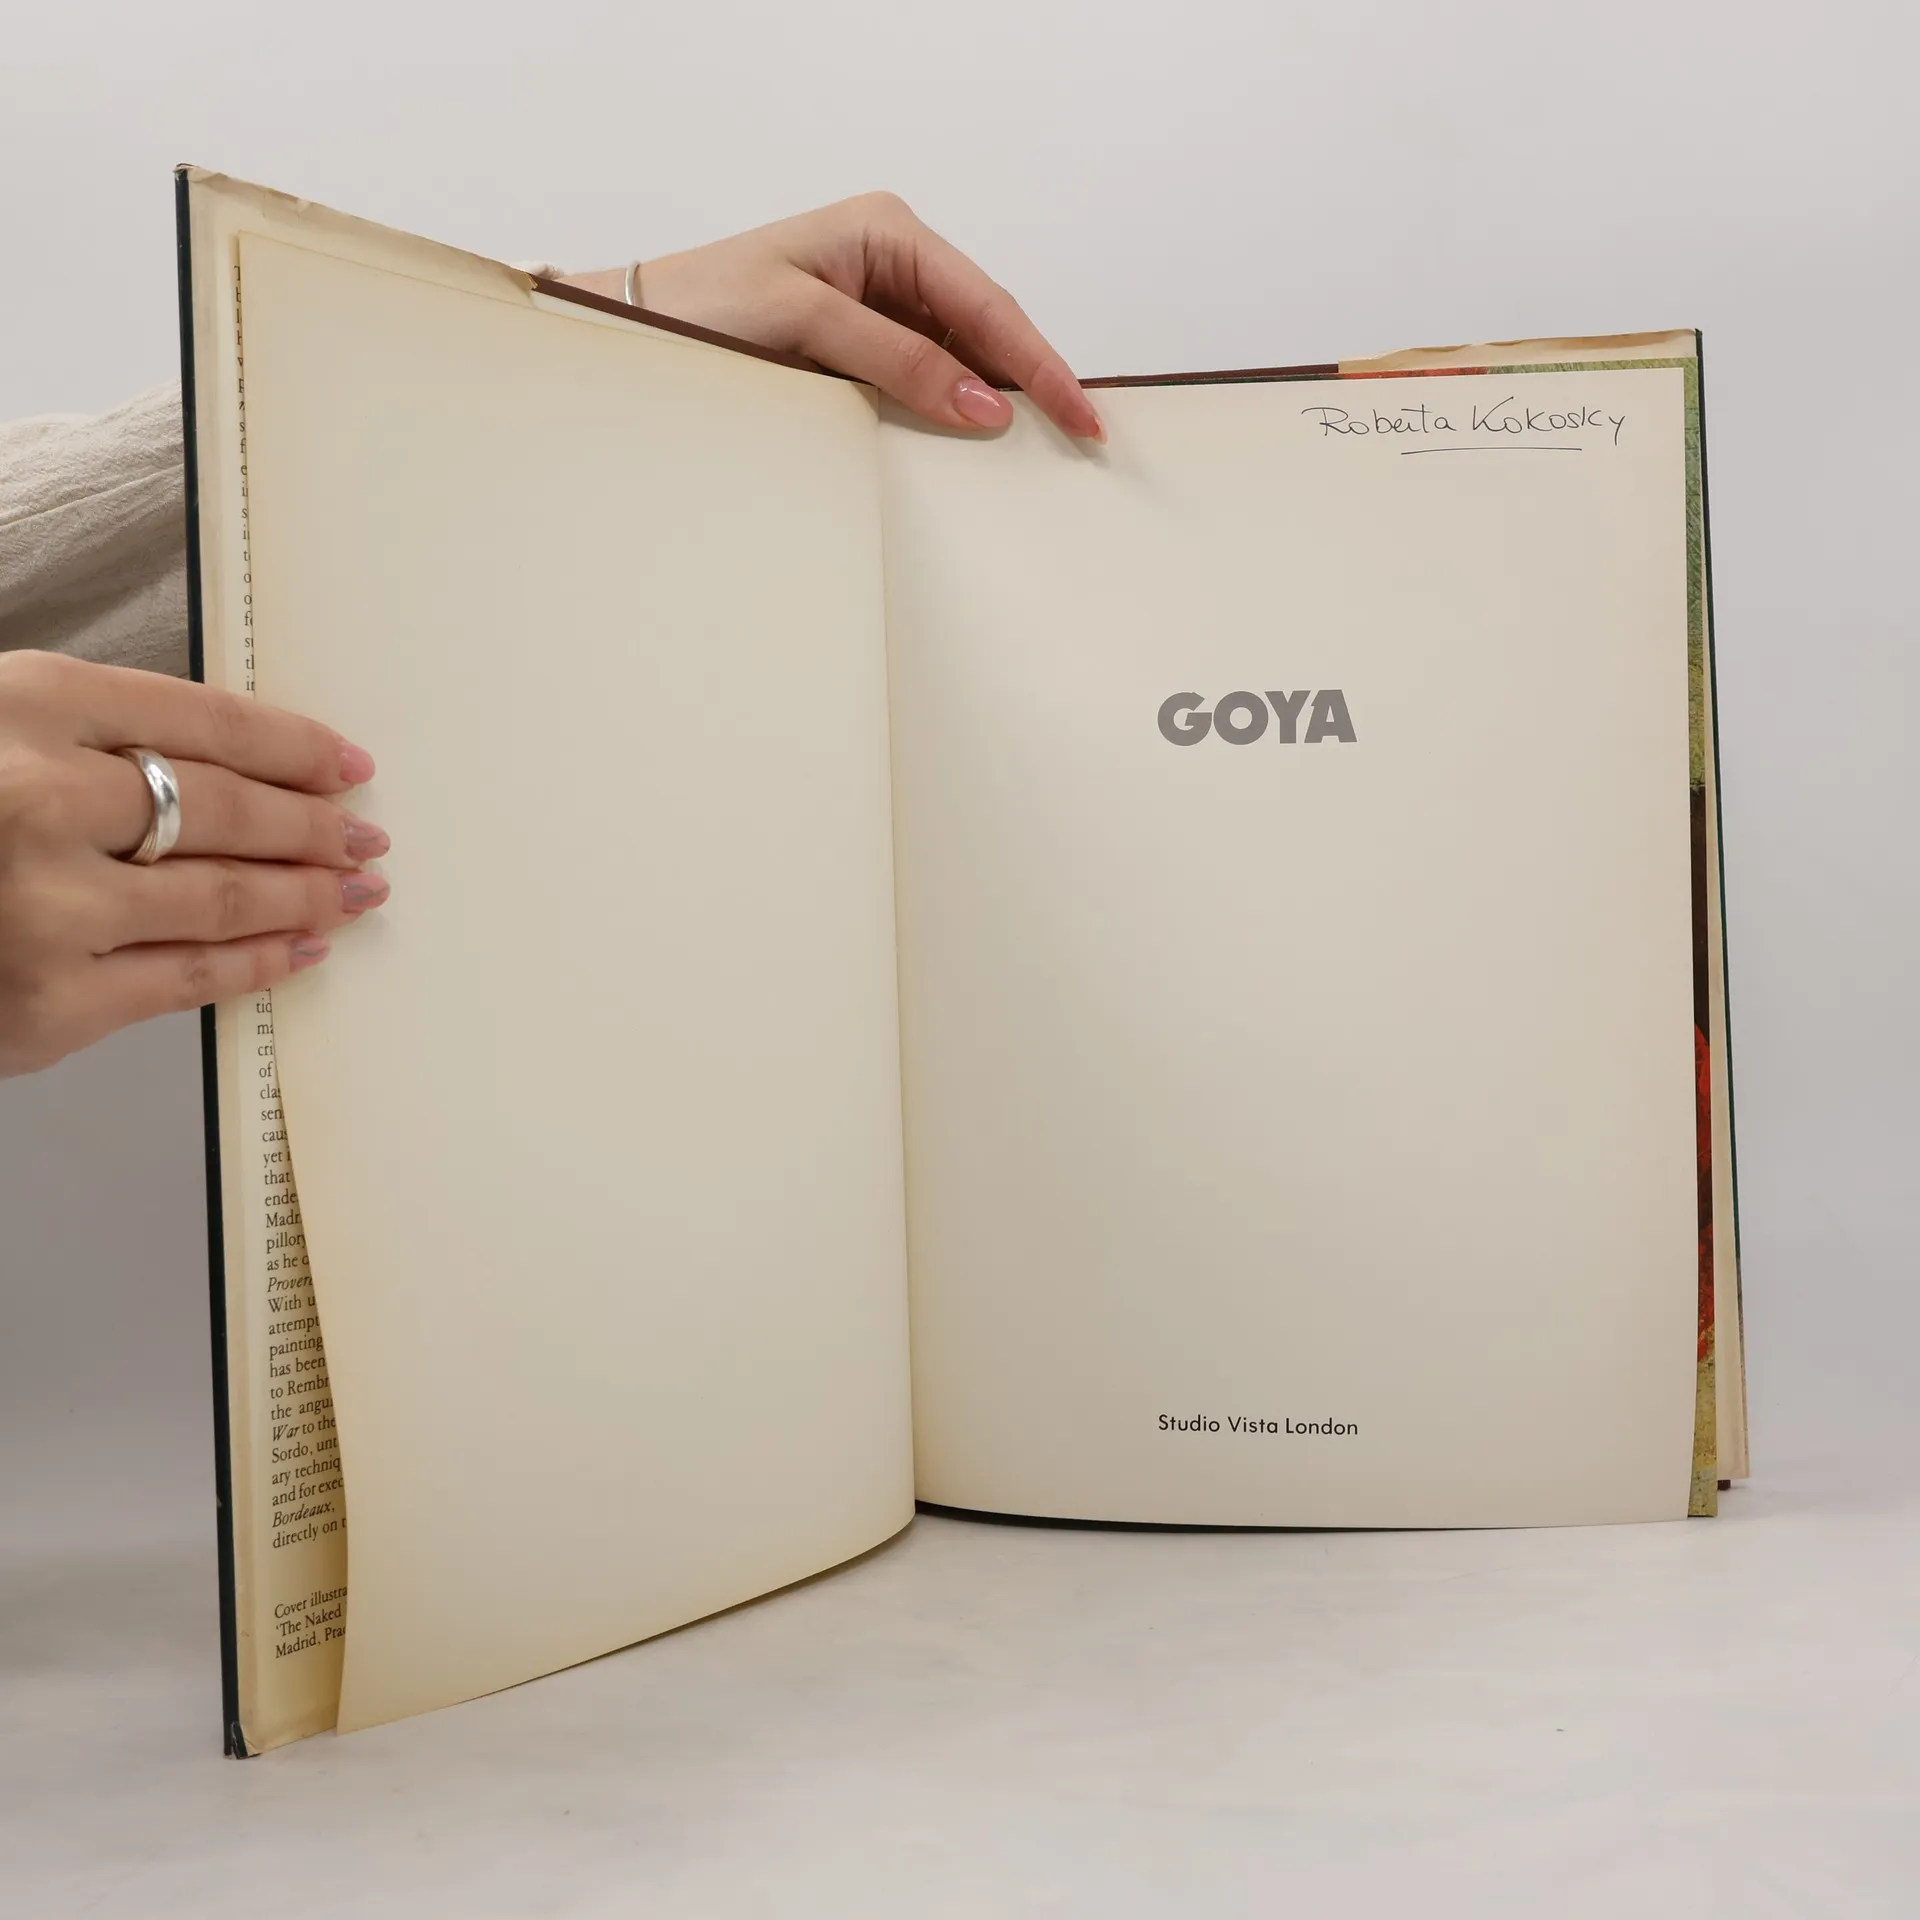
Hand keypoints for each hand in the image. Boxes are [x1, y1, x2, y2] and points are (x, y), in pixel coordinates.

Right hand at [0, 651, 388, 1076]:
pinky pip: (191, 980)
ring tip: (355, 888)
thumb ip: (91, 736)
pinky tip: (302, 948)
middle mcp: (39, 801)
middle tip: (364, 834)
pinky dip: (262, 963)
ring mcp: (48, 908)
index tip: (345, 764)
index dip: (294, 746)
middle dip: (315, 827)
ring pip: (224, 897)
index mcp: (26, 706)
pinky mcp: (50, 1001)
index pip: (205, 720)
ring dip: (309, 894)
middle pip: (228, 810)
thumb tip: (244, 765)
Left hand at [562, 192, 1104, 442]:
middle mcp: (890, 260)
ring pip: (961, 357)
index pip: (987, 302)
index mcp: (886, 230)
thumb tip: (983, 403)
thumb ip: (899, 361)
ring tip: (1040, 448)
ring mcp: (878, 302)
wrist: (634, 329)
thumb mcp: (806, 327)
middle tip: (1080, 436)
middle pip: (986, 326)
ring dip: (993, 400)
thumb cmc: (701, 308)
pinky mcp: (861, 344)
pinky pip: (926, 377)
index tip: (1079, 412)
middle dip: (1033, 380)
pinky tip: (973, 441)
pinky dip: (952, 409)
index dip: (1040, 361)